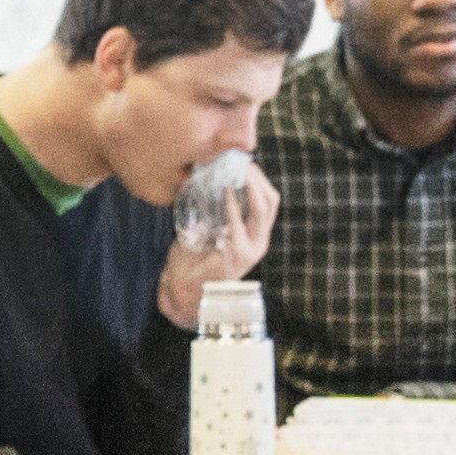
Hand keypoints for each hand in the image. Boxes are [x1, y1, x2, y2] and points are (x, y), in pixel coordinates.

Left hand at [152, 170, 272, 319]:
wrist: (184, 291)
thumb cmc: (193, 260)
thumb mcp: (207, 231)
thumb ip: (211, 212)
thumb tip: (202, 181)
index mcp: (254, 235)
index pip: (268, 202)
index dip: (260, 180)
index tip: (246, 164)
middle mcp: (258, 241)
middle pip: (271, 201)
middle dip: (259, 179)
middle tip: (244, 163)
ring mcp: (251, 249)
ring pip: (262, 210)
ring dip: (251, 187)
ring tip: (239, 171)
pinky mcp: (237, 254)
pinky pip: (239, 224)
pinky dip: (233, 205)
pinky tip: (224, 191)